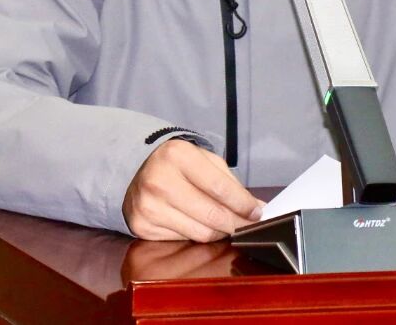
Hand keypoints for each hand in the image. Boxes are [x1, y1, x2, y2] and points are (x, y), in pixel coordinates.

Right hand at [122, 139, 264, 241]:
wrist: (137, 169)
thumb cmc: (178, 165)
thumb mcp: (204, 160)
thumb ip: (230, 183)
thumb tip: (256, 209)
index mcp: (178, 156)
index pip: (220, 188)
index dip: (243, 204)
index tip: (257, 212)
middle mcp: (160, 181)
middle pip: (212, 215)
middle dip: (237, 223)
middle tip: (249, 225)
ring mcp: (149, 206)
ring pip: (201, 233)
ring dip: (220, 231)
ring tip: (225, 224)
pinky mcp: (143, 226)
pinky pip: (184, 240)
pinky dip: (197, 234)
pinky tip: (199, 224)